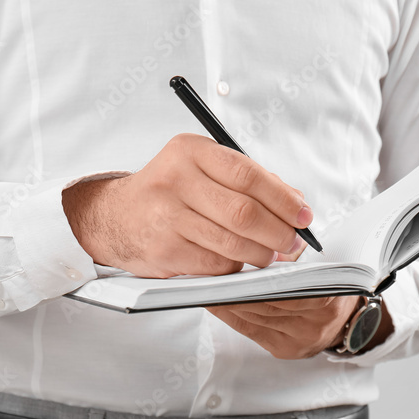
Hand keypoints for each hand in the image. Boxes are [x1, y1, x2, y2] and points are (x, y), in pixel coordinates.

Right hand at [62, 133, 312, 277]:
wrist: (115, 217)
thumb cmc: (168, 193)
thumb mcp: (202, 171)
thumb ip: (248, 181)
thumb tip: (296, 202)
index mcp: (190, 151)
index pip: (248, 174)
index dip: (283, 198)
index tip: (303, 215)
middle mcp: (175, 179)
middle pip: (244, 212)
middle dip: (278, 232)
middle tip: (293, 242)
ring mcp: (167, 216)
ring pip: (232, 242)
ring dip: (260, 254)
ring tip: (270, 255)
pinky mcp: (164, 249)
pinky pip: (214, 264)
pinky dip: (234, 267)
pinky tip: (238, 263)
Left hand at [206, 239, 394, 358]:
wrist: (350, 317)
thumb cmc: (332, 280)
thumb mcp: (322, 259)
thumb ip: (293, 252)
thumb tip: (256, 239)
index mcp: (329, 297)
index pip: (285, 287)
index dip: (255, 277)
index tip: (231, 265)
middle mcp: (315, 323)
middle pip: (265, 304)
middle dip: (235, 288)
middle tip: (210, 273)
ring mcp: (301, 340)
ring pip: (254, 318)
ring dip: (228, 301)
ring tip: (209, 284)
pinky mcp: (286, 350)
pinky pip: (250, 331)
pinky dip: (230, 315)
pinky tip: (217, 302)